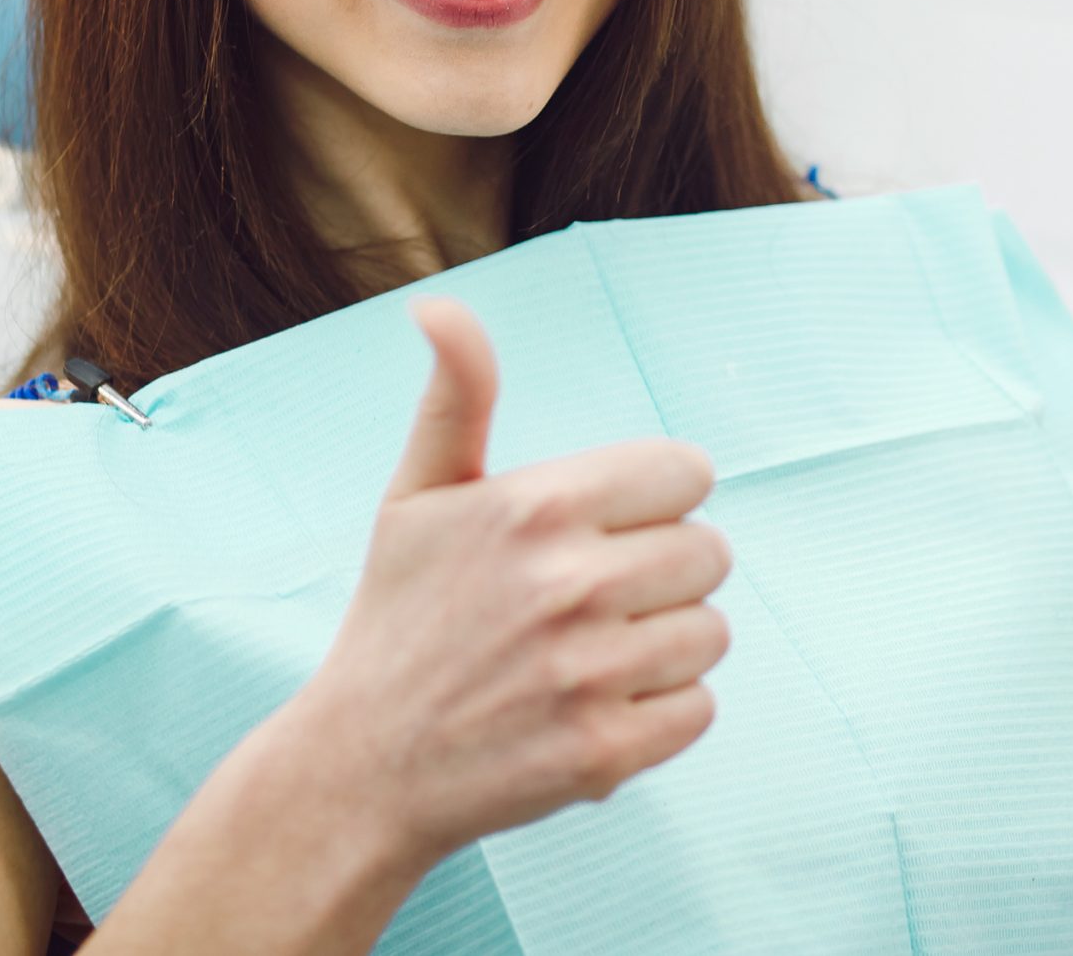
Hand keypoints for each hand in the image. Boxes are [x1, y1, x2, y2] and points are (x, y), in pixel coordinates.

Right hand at [291, 296, 732, 866]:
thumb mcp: (415, 496)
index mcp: (535, 505)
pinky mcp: (604, 751)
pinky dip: (659, 715)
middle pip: (711, 552)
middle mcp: (568, 583)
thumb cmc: (398, 620)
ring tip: (590, 657)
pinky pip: (699, 709)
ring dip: (665, 647)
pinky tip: (594, 709)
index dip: (656, 499)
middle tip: (593, 602)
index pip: (688, 472)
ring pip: (711, 633)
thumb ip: (455, 396)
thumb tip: (435, 304)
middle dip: (663, 574)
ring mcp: (589, 672)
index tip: (609, 528)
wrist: (361, 768)